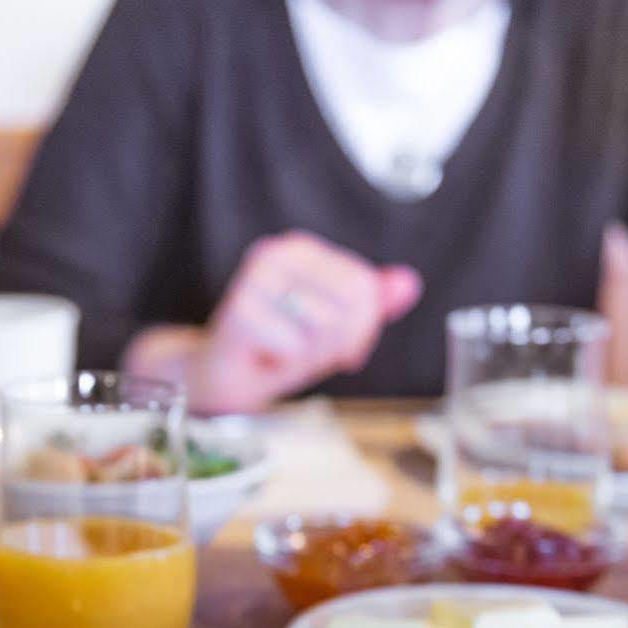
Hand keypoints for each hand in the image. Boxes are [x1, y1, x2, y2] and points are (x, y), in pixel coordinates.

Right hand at [129, 231, 422, 413]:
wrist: (219, 378)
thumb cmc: (276, 349)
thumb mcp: (334, 328)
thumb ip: (371, 305)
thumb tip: (409, 283)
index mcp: (302, 250)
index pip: (366, 288)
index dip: (362, 329)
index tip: (339, 346)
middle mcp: (277, 253)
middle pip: (352, 305)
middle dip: (336, 343)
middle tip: (300, 349)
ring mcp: (256, 280)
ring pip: (326, 326)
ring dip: (308, 354)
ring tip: (280, 351)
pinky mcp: (241, 312)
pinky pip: (295, 347)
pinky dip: (283, 364)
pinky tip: (262, 357)